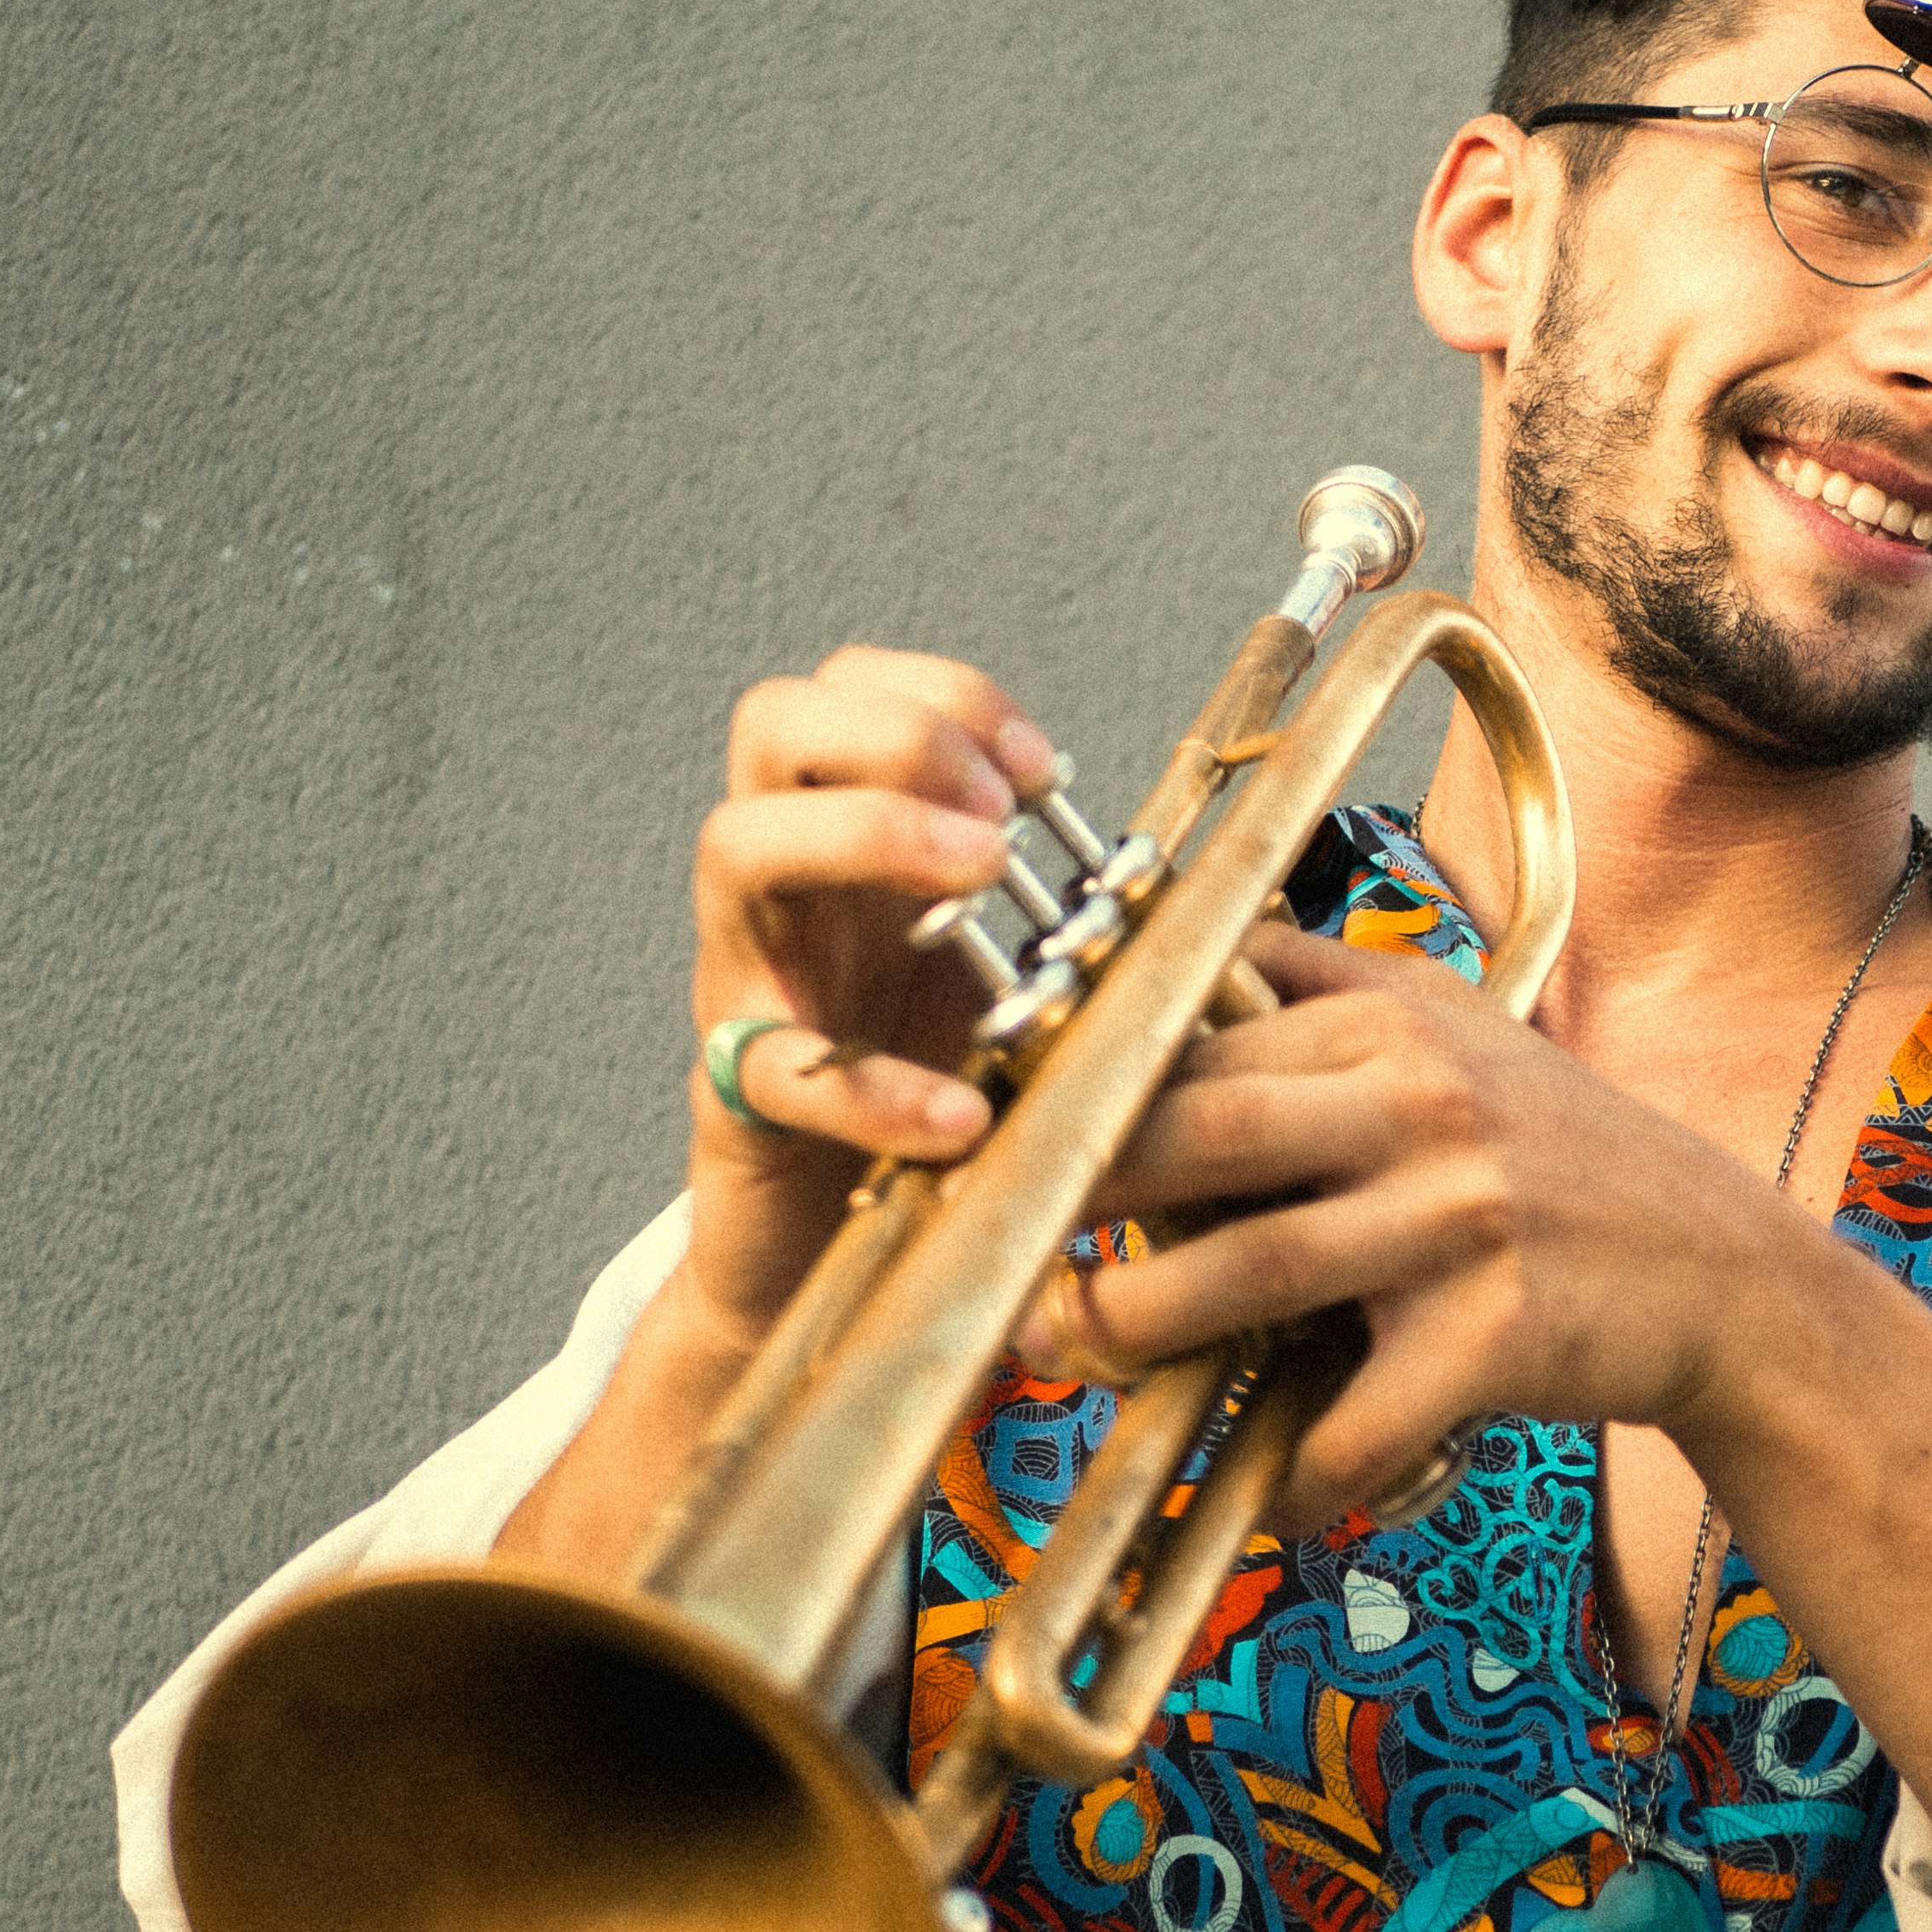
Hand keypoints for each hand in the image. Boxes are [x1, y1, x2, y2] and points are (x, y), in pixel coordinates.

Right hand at [675, 647, 1040, 1347]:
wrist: (830, 1242)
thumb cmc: (926, 1089)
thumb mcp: (1002, 979)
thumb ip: (1065, 918)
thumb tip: (1195, 883)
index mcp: (849, 840)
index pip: (849, 689)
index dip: (947, 696)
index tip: (1045, 768)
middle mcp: (784, 887)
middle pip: (771, 724)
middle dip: (899, 733)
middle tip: (1002, 813)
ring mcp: (747, 977)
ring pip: (736, 847)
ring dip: (867, 833)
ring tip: (979, 877)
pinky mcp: (738, 1095)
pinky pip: (776, 1067)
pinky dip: (872, 1087)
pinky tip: (962, 1113)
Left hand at [1020, 924, 1811, 1524]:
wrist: (1723, 1275)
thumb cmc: (1568, 1163)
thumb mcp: (1464, 1035)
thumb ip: (1329, 994)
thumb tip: (1179, 965)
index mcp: (1398, 1028)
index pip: (1204, 1039)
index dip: (1086, 1091)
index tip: (1004, 1133)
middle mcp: (1424, 1107)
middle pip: (1200, 1133)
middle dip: (1075, 1194)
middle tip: (998, 1245)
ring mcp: (1460, 1221)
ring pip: (1247, 1273)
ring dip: (1136, 1326)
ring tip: (1073, 1352)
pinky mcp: (1494, 1335)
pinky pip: (1353, 1418)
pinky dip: (1292, 1473)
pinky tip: (1261, 1496)